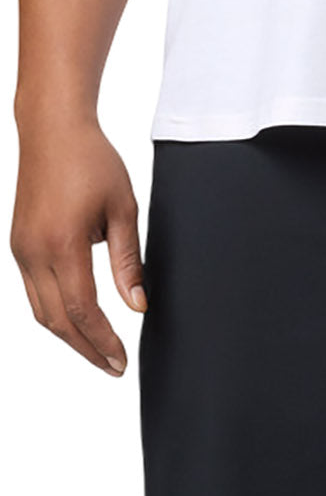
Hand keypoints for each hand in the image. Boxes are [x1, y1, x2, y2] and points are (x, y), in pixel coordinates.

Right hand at [10, 114, 145, 375]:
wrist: (52, 128)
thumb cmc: (91, 161)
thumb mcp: (123, 210)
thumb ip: (128, 263)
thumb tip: (137, 305)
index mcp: (62, 243)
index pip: (82, 309)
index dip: (103, 340)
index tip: (121, 359)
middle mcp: (34, 251)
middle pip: (58, 320)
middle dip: (87, 349)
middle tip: (114, 367)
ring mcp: (21, 249)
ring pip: (41, 312)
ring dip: (70, 337)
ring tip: (99, 352)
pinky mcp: (18, 245)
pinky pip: (34, 294)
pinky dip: (55, 315)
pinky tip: (78, 323)